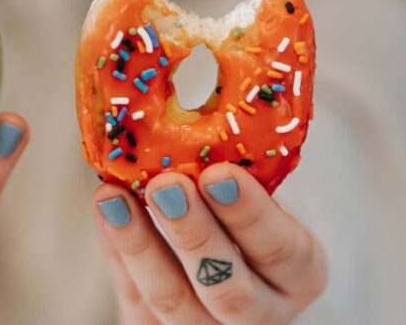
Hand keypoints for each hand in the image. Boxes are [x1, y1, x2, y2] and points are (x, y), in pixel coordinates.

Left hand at [93, 163, 327, 323]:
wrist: (218, 260)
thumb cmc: (241, 213)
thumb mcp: (258, 193)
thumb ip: (239, 170)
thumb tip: (207, 101)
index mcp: (299, 273)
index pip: (284, 253)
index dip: (252, 216)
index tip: (219, 173)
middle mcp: (261, 314)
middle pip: (229, 290)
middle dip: (194, 235)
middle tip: (166, 185)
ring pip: (174, 302)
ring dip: (140, 245)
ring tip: (113, 196)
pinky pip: (135, 301)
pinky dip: (117, 253)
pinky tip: (105, 210)